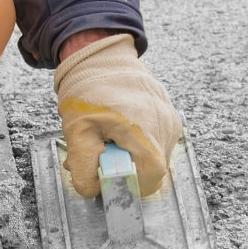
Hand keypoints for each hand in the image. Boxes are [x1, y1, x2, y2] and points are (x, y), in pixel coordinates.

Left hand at [54, 33, 182, 197]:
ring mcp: (171, 124)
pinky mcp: (169, 121)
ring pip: (153, 161)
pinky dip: (135, 149)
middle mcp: (166, 128)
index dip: (126, 186)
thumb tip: (91, 191)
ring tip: (104, 143)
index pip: (148, 179)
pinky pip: (155, 147)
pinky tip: (116, 136)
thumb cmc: (89, 89)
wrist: (103, 57)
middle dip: (122, 174)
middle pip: (151, 173)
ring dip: (127, 161)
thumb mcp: (76, 129)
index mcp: (145, 130)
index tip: (104, 179)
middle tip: (96, 159)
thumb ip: (83, 165)